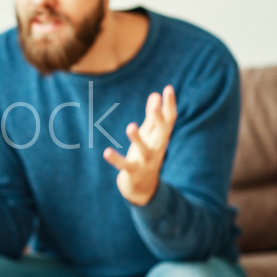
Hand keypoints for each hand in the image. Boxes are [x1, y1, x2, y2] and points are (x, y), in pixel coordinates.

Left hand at [103, 85, 176, 205]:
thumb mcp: (149, 135)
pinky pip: (125, 165)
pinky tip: (106, 152)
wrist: (144, 189)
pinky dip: (116, 159)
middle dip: (158, 119)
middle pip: (161, 133)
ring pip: (144, 150)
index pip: (169, 121)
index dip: (170, 105)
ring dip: (137, 139)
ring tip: (130, 126)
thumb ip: (151, 116)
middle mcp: (156, 149)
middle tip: (156, 105)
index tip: (168, 88)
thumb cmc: (145, 156)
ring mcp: (145, 161)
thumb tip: (155, 94)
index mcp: (160, 139)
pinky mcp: (133, 172)